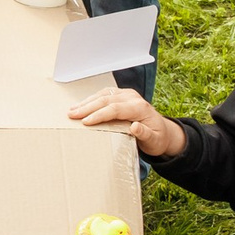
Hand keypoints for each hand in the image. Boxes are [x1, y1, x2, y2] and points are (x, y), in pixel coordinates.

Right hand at [67, 86, 185, 158]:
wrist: (163, 131)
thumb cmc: (157, 138)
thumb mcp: (154, 141)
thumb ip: (145, 134)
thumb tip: (135, 127)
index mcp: (140, 108)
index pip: (116, 108)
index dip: (99, 114)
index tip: (86, 121)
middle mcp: (133, 98)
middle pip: (106, 99)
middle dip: (87, 107)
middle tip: (72, 115)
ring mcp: (127, 95)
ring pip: (103, 95)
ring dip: (86, 102)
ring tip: (72, 110)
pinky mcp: (122, 95)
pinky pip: (104, 94)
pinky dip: (91, 99)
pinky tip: (81, 105)